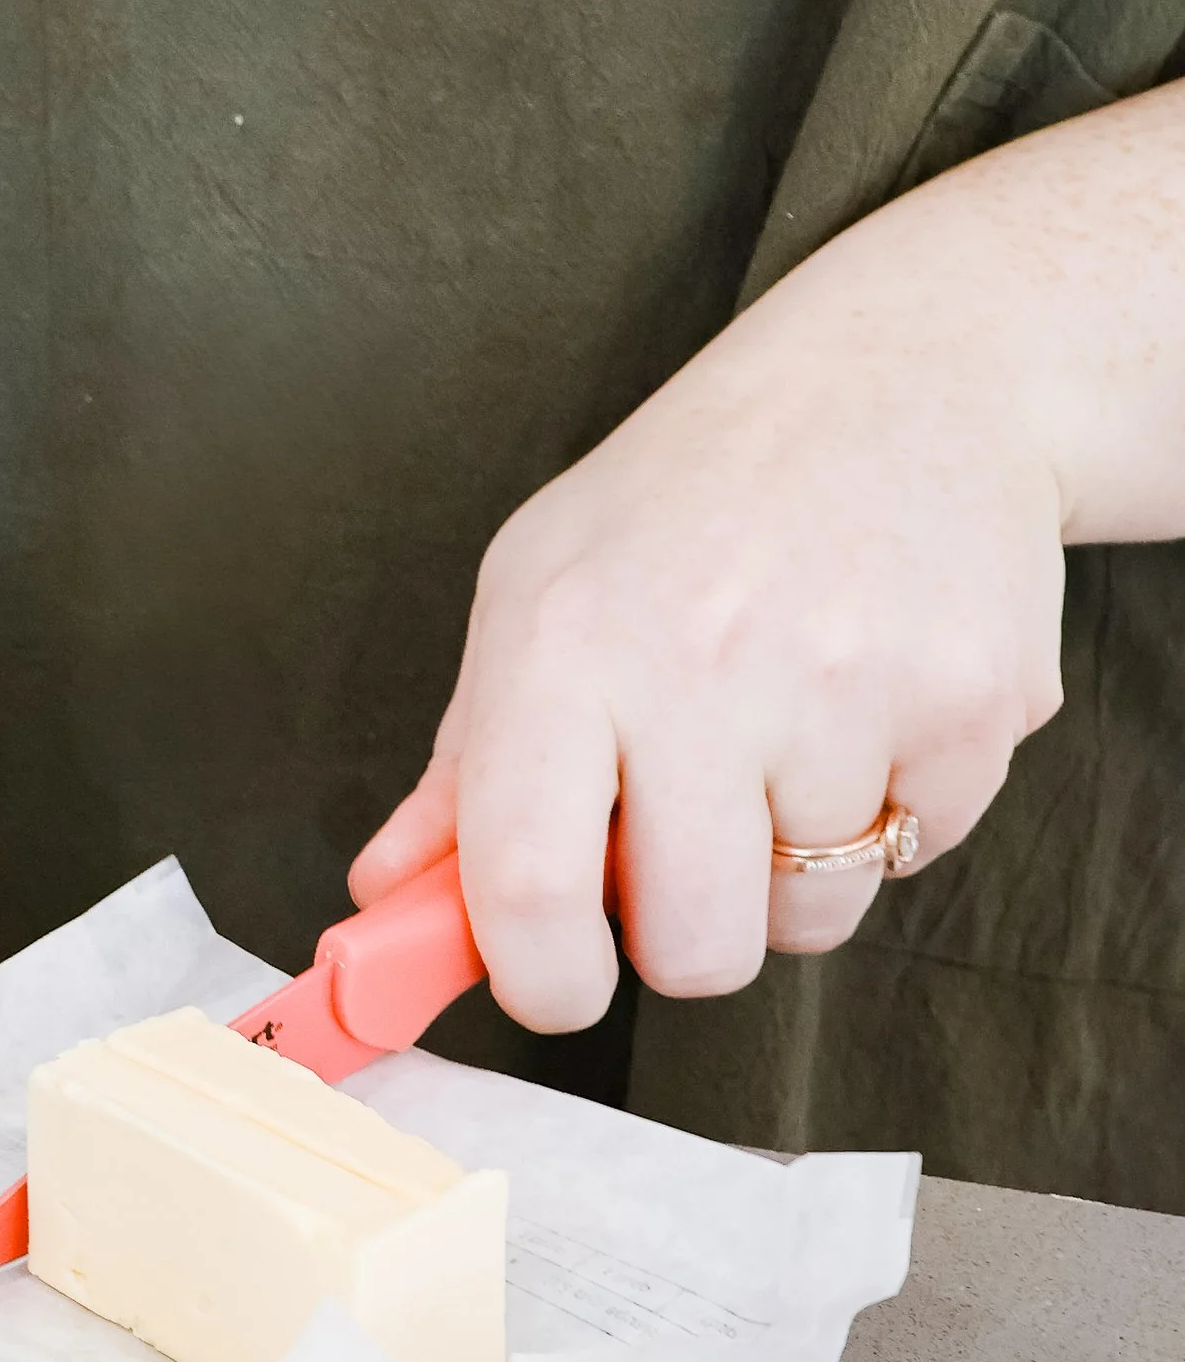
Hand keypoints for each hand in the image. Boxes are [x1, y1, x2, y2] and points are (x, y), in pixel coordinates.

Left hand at [348, 238, 1069, 1031]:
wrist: (905, 375)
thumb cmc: (691, 498)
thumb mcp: (541, 591)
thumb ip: (467, 767)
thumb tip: (386, 899)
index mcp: (566, 642)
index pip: (526, 884)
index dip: (540, 978)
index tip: (558, 985)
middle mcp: (704, 665)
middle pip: (694, 949)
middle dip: (686, 932)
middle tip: (689, 840)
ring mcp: (850, 686)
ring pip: (811, 918)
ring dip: (794, 864)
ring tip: (788, 729)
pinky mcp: (975, 703)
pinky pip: (918, 854)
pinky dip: (891, 806)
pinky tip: (870, 695)